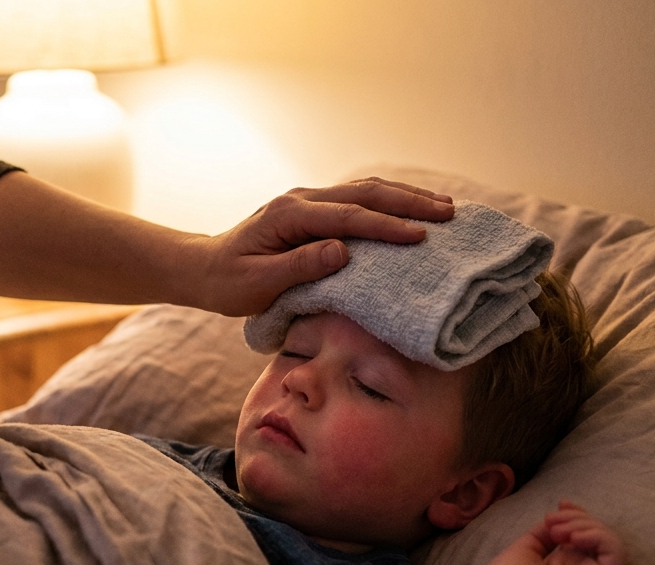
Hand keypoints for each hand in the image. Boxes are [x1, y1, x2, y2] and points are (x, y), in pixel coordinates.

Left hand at [186, 178, 455, 315]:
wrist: (205, 268)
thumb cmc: (229, 282)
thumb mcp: (257, 283)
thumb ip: (299, 267)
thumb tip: (342, 252)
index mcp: (289, 215)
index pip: (347, 218)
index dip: (385, 227)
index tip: (420, 236)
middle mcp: (302, 199)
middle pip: (364, 193)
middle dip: (409, 202)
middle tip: (449, 214)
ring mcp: (309, 200)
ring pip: (366, 190)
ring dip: (406, 196)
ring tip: (445, 207)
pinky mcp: (315, 209)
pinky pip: (359, 200)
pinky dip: (390, 201)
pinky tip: (414, 208)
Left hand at [465, 502, 626, 564]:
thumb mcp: (527, 548)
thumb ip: (546, 533)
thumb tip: (558, 516)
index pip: (586, 537)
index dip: (578, 515)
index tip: (561, 503)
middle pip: (599, 535)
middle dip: (577, 517)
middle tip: (551, 520)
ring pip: (610, 541)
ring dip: (585, 525)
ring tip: (558, 531)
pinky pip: (616, 551)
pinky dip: (597, 536)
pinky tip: (572, 538)